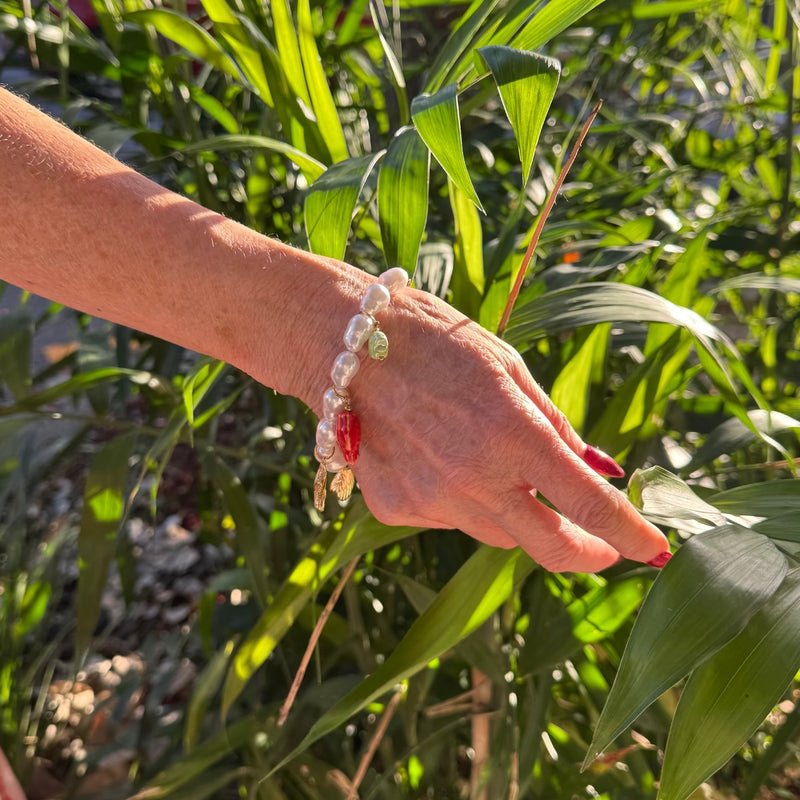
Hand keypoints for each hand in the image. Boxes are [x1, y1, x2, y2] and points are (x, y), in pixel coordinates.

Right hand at [325, 283, 669, 572]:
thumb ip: (555, 428)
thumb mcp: (509, 369)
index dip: (629, 534)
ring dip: (511, 510)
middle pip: (548, 549)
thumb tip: (597, 472)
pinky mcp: (394, 508)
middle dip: (584, 553)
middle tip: (597, 544)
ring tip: (484, 458)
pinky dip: (458, 499)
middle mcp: (474, 479)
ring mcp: (430, 500)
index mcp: (514, 434)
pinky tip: (434, 455)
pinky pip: (447, 519)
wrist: (344, 345)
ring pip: (496, 532)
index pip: (590, 506)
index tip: (653, 549)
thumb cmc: (436, 342)